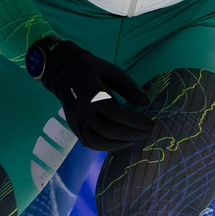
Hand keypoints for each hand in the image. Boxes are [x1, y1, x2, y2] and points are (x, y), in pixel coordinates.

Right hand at [26, 37, 155, 151]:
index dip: (136, 121)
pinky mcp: (74, 127)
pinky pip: (90, 143)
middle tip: (147, 133)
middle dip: (132, 134)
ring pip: (98, 141)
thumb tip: (146, 103)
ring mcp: (76, 121)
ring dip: (120, 144)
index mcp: (92, 94)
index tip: (151, 123)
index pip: (116, 113)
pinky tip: (119, 142)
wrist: (62, 71)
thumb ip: (130, 87)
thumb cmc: (91, 68)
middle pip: (108, 130)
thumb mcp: (113, 70)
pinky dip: (106, 147)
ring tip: (135, 139)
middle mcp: (83, 110)